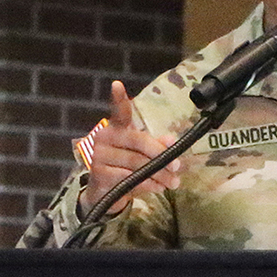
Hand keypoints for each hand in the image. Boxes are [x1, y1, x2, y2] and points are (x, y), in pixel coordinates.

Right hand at [83, 80, 179, 211]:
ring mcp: (99, 156)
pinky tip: (158, 188)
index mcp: (115, 128)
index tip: (117, 85)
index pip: (118, 112)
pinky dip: (148, 184)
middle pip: (138, 141)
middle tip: (177, 166)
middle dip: (160, 155)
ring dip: (158, 174)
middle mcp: (103, 138)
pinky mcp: (100, 175)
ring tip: (173, 182)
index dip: (118, 99)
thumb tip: (172, 142)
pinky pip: (130, 179)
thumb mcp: (140, 154)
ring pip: (137, 163)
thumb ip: (156, 145)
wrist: (104, 192)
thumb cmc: (124, 167)